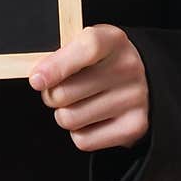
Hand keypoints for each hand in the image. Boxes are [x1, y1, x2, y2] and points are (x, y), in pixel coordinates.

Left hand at [29, 24, 148, 152]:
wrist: (144, 81)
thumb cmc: (102, 62)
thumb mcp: (85, 46)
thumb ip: (61, 56)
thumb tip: (38, 78)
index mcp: (113, 40)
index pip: (87, 49)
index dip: (56, 66)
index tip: (36, 80)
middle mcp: (128, 68)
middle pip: (65, 93)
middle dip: (51, 95)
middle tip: (60, 90)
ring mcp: (134, 99)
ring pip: (69, 119)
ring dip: (64, 115)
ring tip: (79, 103)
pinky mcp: (134, 127)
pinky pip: (83, 140)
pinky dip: (79, 133)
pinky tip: (92, 118)